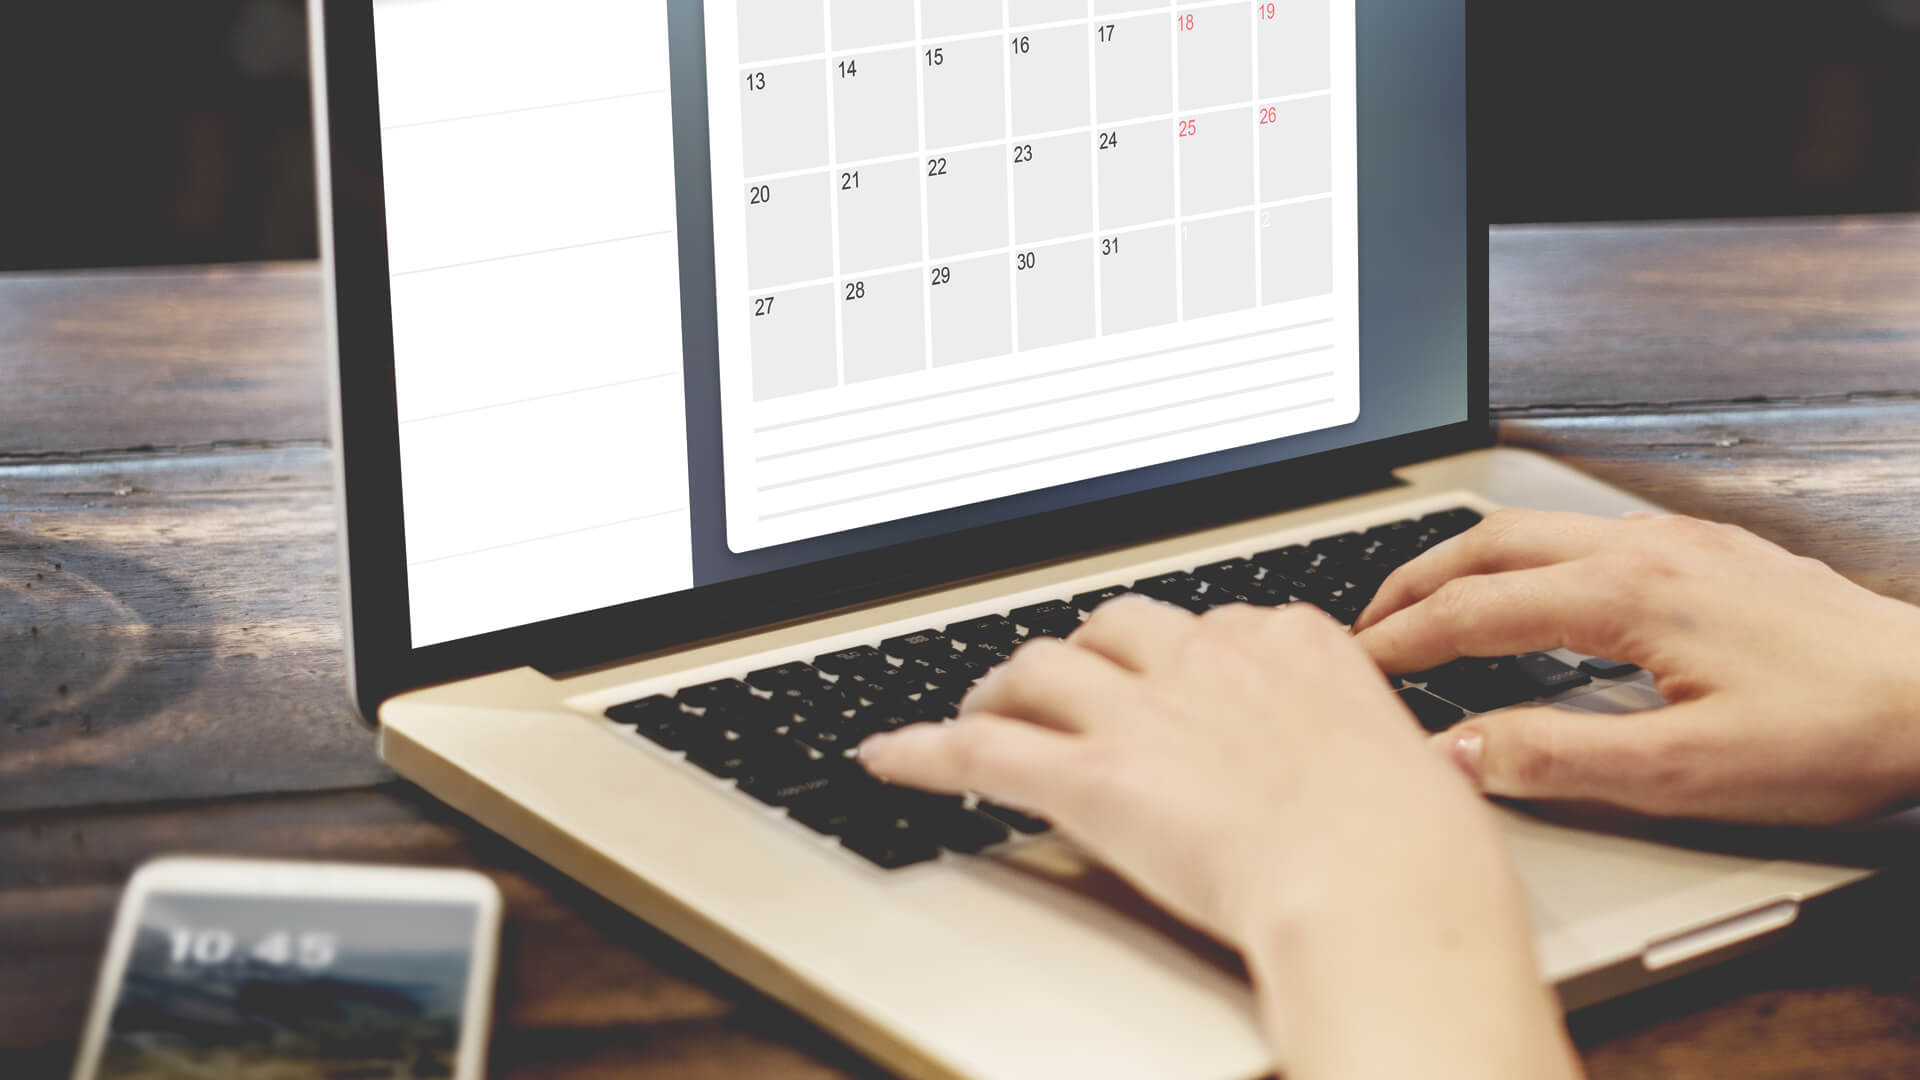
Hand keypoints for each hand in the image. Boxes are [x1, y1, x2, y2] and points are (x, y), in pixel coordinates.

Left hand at [859, 598, 1577, 1079]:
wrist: (1383, 886)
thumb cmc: (1415, 847)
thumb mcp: (1407, 762)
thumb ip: (1359, 743)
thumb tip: (1373, 764)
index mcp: (1290, 642)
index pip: (1211, 621)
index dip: (1174, 654)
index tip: (1164, 676)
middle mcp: (1209, 657)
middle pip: (1115, 624)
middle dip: (1086, 651)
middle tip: (1069, 684)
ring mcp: (1145, 712)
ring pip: (1040, 667)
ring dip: (1005, 686)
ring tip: (987, 707)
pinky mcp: (1093, 775)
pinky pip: (983, 749)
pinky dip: (925, 751)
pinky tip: (891, 756)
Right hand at [1354, 509, 1919, 823]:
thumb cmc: (1835, 736)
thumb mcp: (1687, 775)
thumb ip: (1560, 759)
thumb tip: (1459, 752)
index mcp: (1630, 594)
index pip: (1476, 610)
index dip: (1402, 641)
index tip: (1354, 668)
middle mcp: (1647, 548)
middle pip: (1489, 541)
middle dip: (1412, 579)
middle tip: (1364, 625)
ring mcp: (1681, 541)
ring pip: (1536, 527)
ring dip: (1466, 562)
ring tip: (1427, 604)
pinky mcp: (1711, 552)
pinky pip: (1585, 533)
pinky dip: (1524, 559)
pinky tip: (1530, 595)